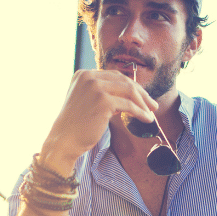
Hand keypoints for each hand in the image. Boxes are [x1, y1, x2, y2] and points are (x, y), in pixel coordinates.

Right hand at [40, 69, 157, 173]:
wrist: (64, 140)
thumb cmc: (76, 126)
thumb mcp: (87, 102)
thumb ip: (104, 95)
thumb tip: (129, 98)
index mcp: (83, 74)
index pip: (114, 76)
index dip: (131, 86)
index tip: (143, 97)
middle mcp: (89, 77)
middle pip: (124, 81)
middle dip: (141, 93)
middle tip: (153, 105)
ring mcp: (95, 87)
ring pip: (129, 91)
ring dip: (143, 102)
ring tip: (152, 112)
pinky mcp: (103, 101)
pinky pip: (129, 105)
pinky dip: (140, 112)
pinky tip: (147, 119)